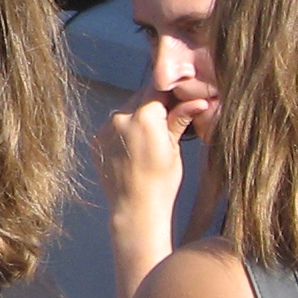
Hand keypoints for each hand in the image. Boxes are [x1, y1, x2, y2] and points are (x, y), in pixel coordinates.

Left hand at [95, 91, 201, 220]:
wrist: (134, 208)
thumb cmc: (161, 182)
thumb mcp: (174, 149)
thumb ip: (180, 120)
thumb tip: (200, 100)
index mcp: (144, 118)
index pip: (157, 89)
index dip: (170, 93)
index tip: (179, 99)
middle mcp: (120, 118)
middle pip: (140, 98)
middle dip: (154, 104)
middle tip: (168, 119)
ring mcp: (105, 128)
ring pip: (126, 110)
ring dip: (138, 115)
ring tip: (150, 137)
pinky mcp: (97, 139)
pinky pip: (113, 125)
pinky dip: (124, 129)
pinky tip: (134, 146)